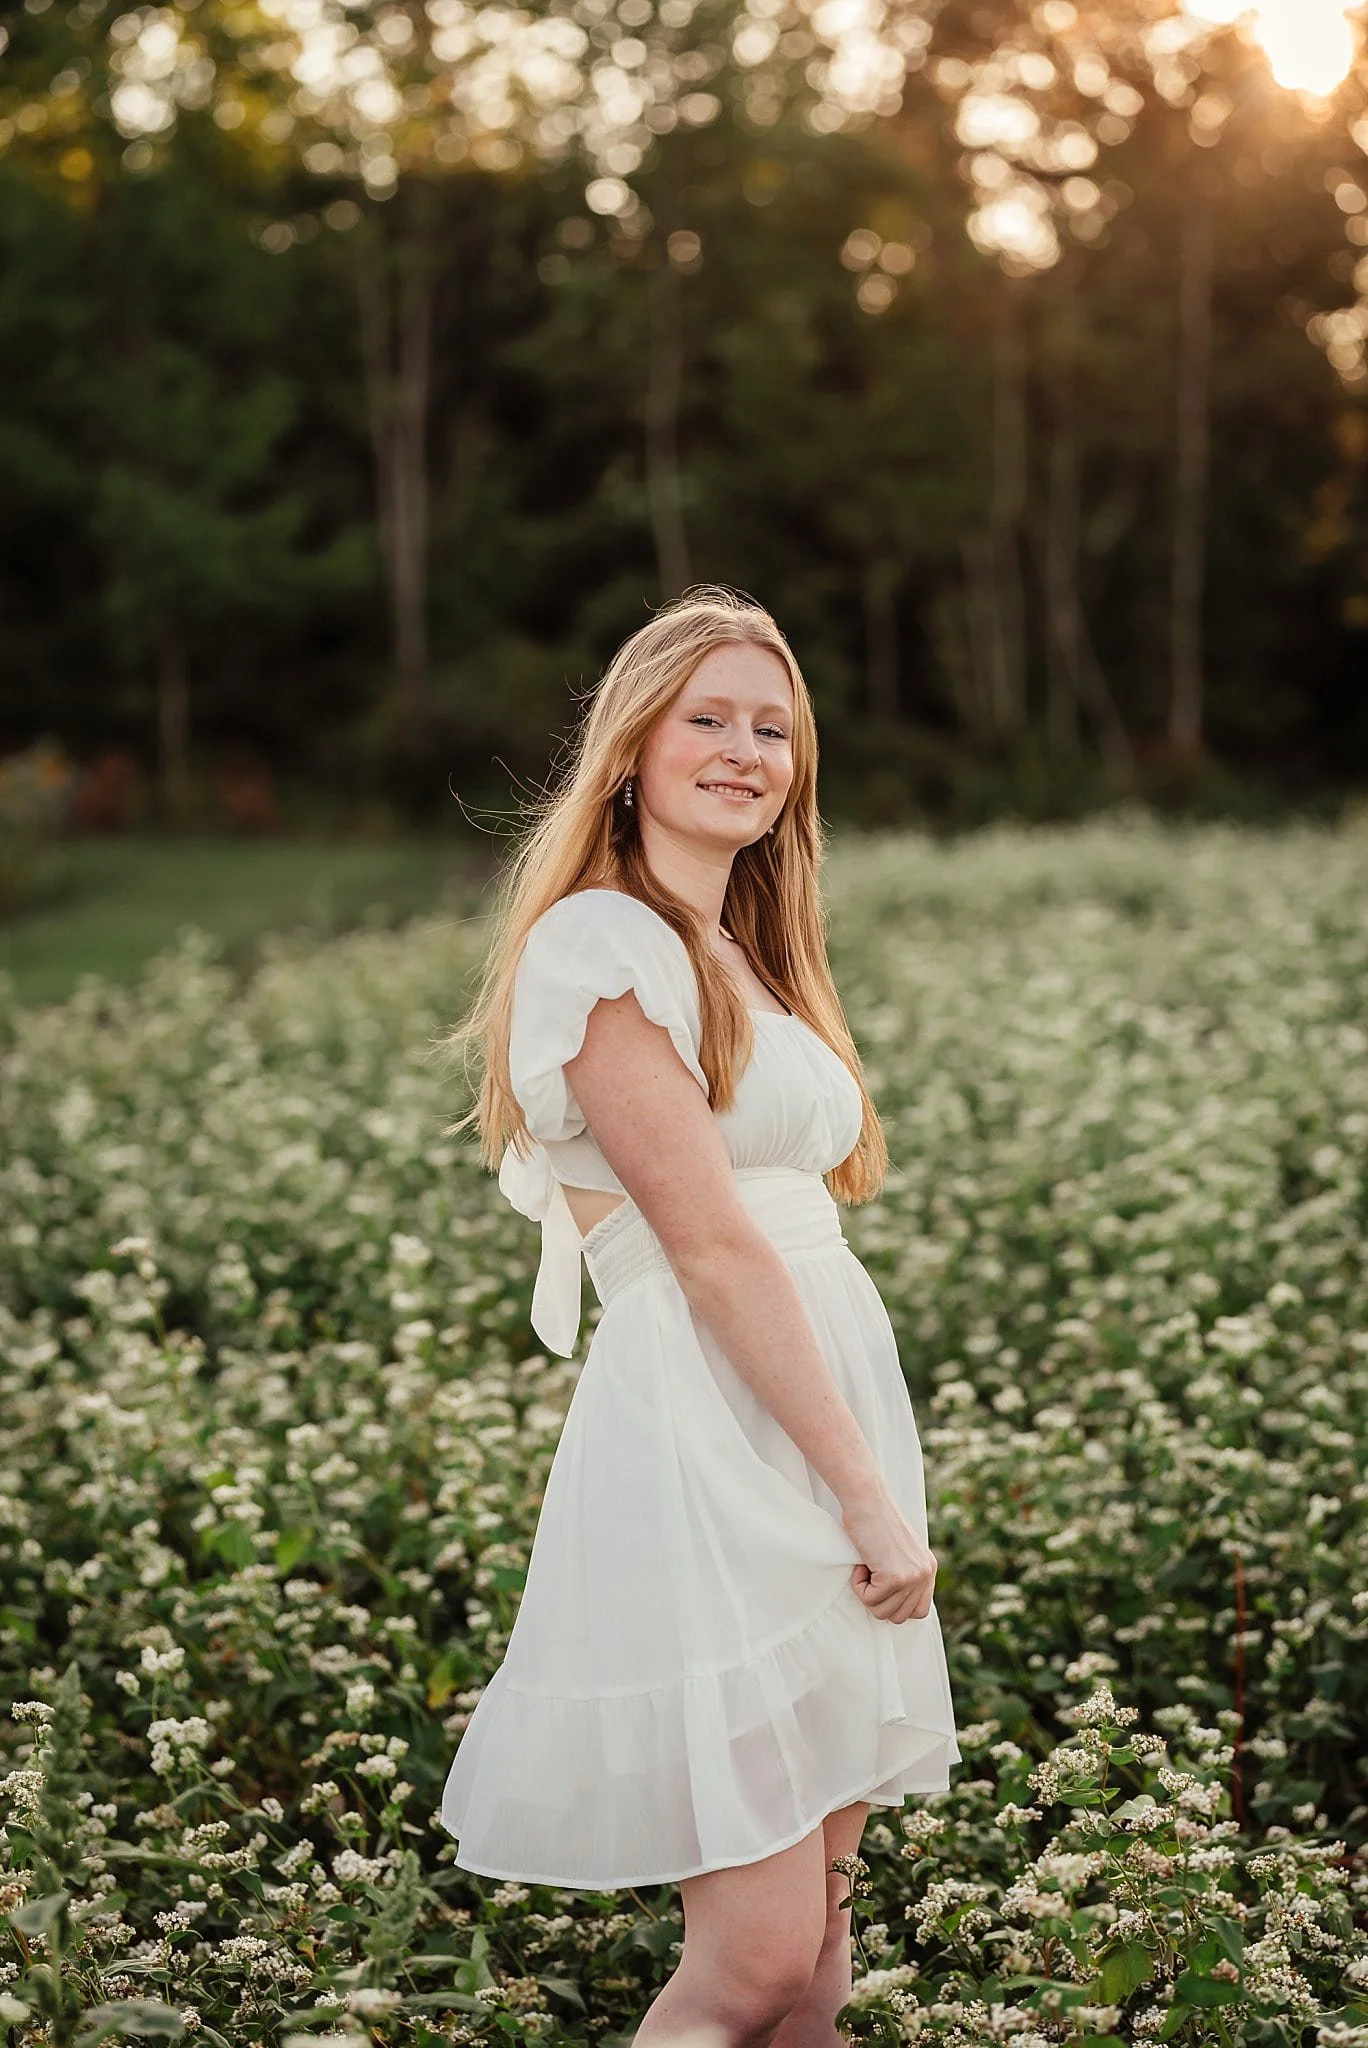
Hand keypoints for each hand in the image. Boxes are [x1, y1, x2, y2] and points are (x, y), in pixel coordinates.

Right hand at [841, 1489, 937, 1623]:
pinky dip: (858, 1585)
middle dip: (879, 1600)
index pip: (919, 1612)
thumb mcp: (900, 1551)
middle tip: (872, 1572)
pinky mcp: (894, 1577)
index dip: (896, 1605)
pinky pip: (869, 1599)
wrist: (867, 1500)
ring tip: (868, 1565)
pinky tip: (863, 1562)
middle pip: (899, 1617)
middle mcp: (925, 1574)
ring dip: (867, 1593)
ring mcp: (912, 1577)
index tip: (882, 1586)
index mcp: (928, 1568)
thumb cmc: (874, 1521)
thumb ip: (906, 1574)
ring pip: (882, 1612)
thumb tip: (898, 1605)